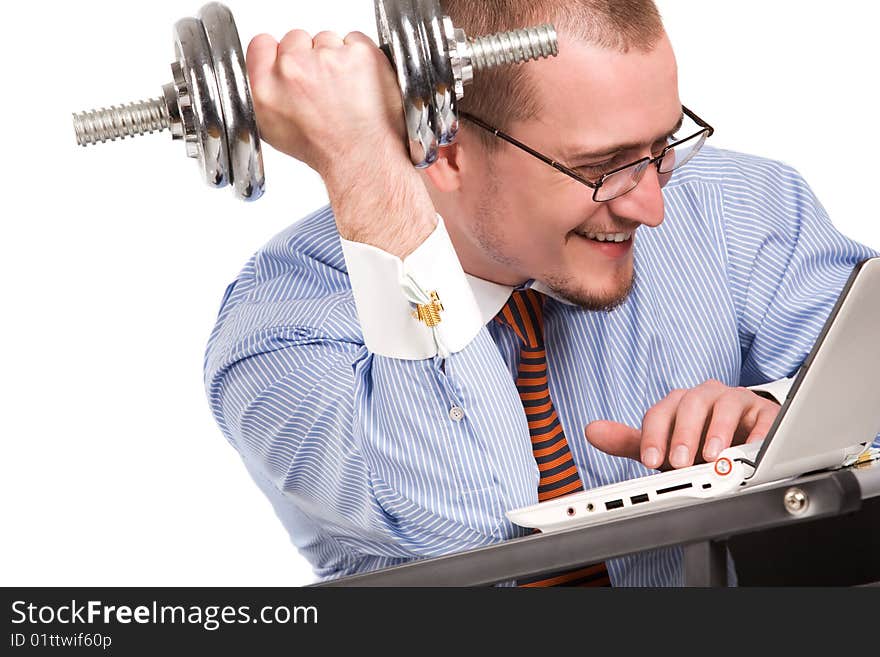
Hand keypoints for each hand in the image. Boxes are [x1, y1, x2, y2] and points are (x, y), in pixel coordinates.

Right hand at [246, 29, 407, 178]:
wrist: (363, 158)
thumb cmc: (326, 150)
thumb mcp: (274, 131)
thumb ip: (264, 94)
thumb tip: (268, 74)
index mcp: (266, 87)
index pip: (262, 44)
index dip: (279, 53)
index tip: (292, 66)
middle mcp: (293, 69)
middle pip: (296, 39)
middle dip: (310, 57)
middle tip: (324, 88)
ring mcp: (327, 58)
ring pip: (328, 40)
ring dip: (336, 58)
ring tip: (345, 91)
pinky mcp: (358, 53)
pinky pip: (356, 40)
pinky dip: (361, 58)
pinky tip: (361, 84)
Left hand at [584, 380, 780, 469]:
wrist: (743, 435)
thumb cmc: (700, 441)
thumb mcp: (665, 444)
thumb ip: (631, 441)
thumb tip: (591, 431)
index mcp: (678, 403)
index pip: (660, 413)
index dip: (653, 436)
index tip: (651, 461)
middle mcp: (705, 396)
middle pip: (690, 405)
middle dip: (683, 434)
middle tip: (679, 462)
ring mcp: (735, 401)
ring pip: (724, 405)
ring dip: (716, 431)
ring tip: (712, 456)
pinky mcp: (764, 412)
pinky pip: (762, 418)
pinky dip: (756, 434)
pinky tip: (750, 450)